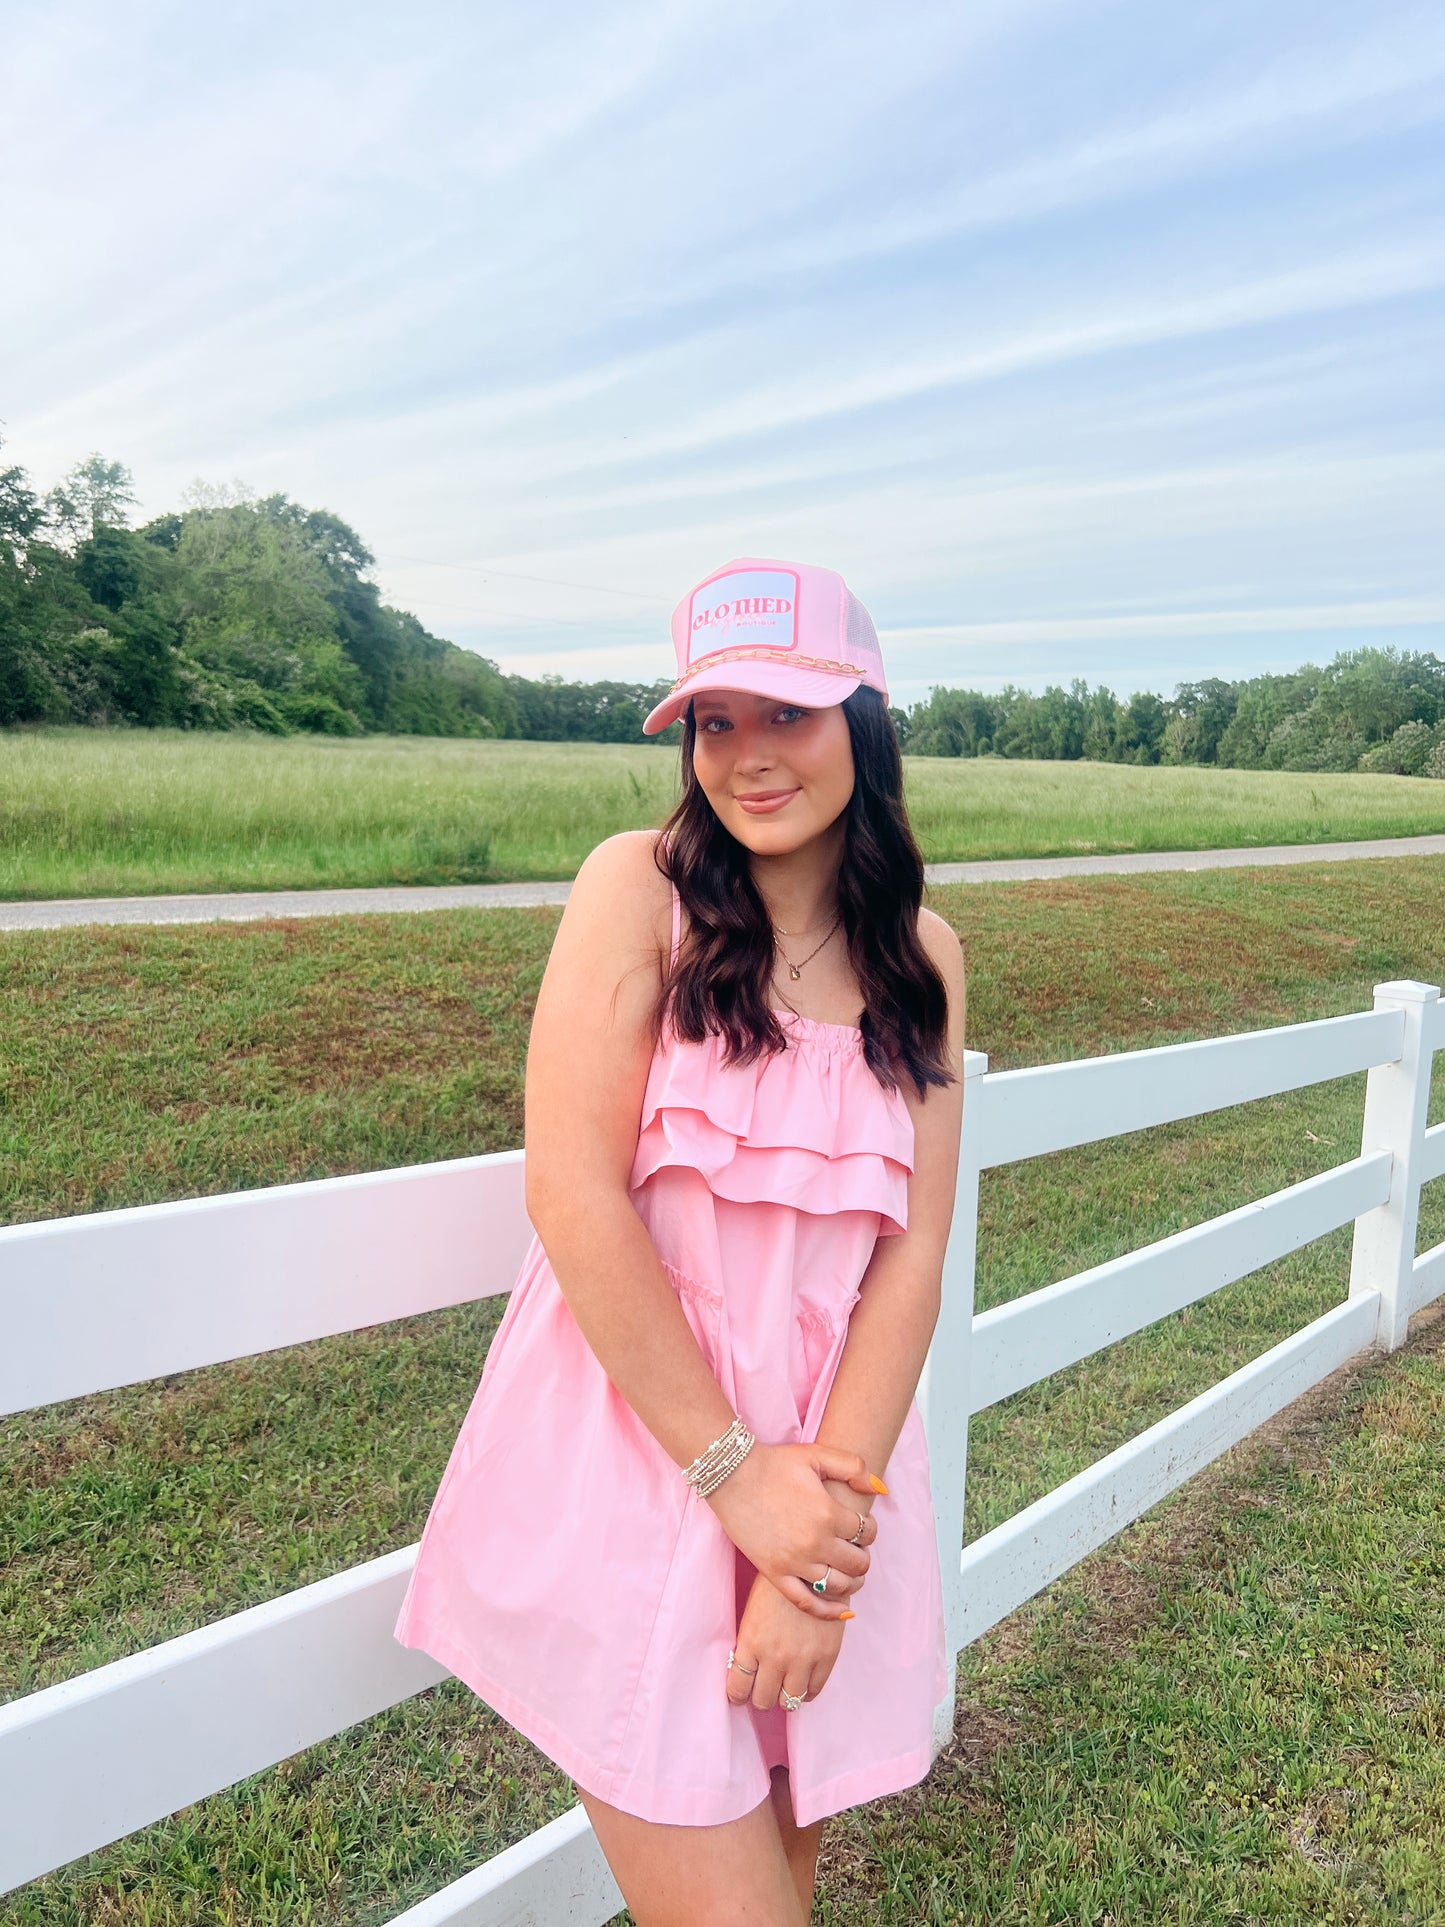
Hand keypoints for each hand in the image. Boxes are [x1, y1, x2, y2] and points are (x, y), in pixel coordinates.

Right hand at [705, 1440, 884, 1618]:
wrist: (732, 1476)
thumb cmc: (775, 1464)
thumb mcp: (817, 1455)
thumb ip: (854, 1467)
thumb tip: (881, 1489)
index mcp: (829, 1514)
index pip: (867, 1533)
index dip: (870, 1529)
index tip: (862, 1524)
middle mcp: (815, 1543)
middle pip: (858, 1564)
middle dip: (863, 1555)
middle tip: (855, 1547)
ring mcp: (794, 1562)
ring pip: (839, 1587)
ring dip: (852, 1582)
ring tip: (848, 1571)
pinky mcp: (775, 1574)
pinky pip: (807, 1603)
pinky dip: (829, 1611)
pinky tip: (842, 1610)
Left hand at [727, 1571, 847, 1711]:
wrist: (814, 1568)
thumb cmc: (778, 1586)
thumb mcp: (752, 1612)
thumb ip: (749, 1644)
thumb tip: (744, 1671)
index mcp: (752, 1641)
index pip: (738, 1688)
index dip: (737, 1694)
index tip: (740, 1693)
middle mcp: (775, 1656)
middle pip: (763, 1700)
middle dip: (760, 1695)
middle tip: (763, 1686)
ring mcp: (803, 1659)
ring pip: (789, 1702)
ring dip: (784, 1695)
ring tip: (784, 1684)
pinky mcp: (826, 1657)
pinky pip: (813, 1692)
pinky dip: (805, 1691)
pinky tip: (802, 1680)